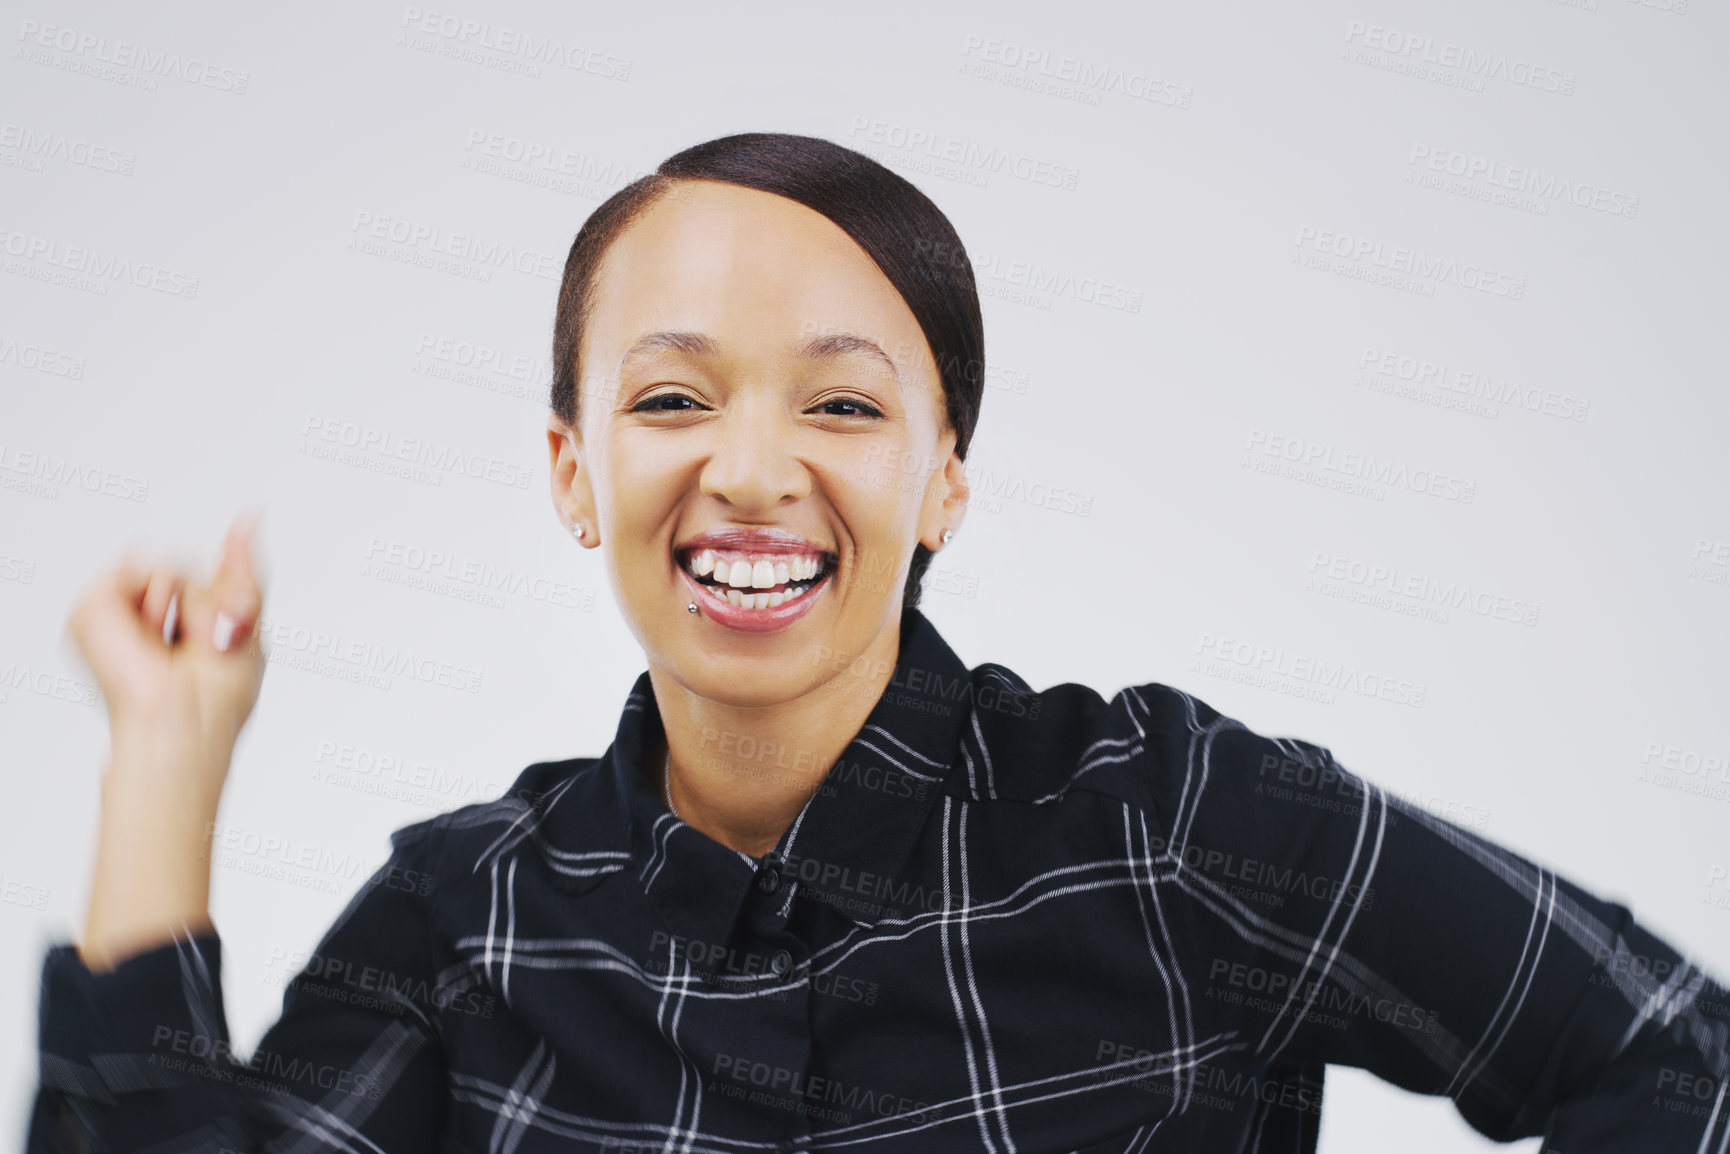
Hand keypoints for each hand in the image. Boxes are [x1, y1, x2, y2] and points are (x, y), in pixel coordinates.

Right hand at [66, 510, 269, 771]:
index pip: (205, 580)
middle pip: (193, 570)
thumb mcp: (247, 626)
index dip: (227, 563)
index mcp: (183, 627)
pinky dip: (163, 595)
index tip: (245, 529)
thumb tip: (249, 519)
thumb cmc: (215, 701)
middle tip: (211, 641)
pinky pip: (144, 566)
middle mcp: (149, 619)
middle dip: (214, 600)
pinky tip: (157, 632)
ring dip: (193, 603)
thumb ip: (244, 571)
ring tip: (182, 642)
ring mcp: (120, 613)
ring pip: (172, 566)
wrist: (184, 722)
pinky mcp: (94, 608)